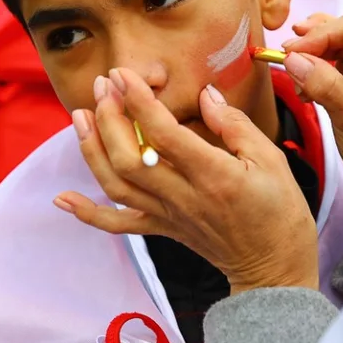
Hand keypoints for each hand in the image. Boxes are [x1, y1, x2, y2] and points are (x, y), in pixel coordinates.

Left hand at [56, 68, 318, 294]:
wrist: (274, 268)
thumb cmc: (280, 210)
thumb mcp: (271, 159)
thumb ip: (234, 125)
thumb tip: (205, 95)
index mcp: (213, 175)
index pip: (164, 134)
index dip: (139, 101)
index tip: (124, 75)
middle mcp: (183, 197)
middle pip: (129, 158)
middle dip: (109, 118)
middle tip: (103, 85)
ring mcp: (168, 216)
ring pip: (117, 185)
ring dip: (91, 150)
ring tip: (80, 117)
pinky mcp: (163, 230)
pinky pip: (119, 225)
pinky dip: (88, 213)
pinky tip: (63, 198)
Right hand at [282, 13, 342, 223]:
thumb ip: (324, 84)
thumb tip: (292, 58)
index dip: (320, 35)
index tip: (291, 50)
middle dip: (313, 42)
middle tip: (286, 56)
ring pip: (335, 41)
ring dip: (311, 54)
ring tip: (295, 73)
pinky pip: (332, 58)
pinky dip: (314, 67)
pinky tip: (304, 85)